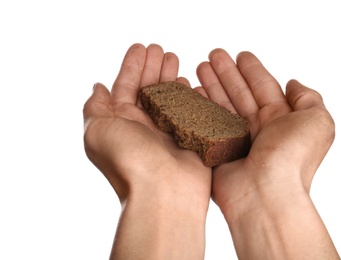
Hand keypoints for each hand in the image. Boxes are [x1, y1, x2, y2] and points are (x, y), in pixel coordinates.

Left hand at [83, 43, 210, 258]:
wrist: (164, 195)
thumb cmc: (128, 162)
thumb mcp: (97, 131)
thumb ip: (95, 107)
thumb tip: (98, 87)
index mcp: (120, 122)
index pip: (125, 86)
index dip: (132, 65)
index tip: (141, 47)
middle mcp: (143, 127)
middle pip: (149, 90)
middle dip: (154, 68)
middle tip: (162, 51)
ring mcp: (168, 132)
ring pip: (170, 99)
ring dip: (172, 79)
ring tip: (177, 61)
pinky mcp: (190, 139)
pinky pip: (191, 113)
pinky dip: (192, 98)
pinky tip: (194, 85)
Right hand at [196, 48, 337, 258]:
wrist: (265, 194)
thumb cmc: (292, 159)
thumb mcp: (317, 121)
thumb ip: (308, 98)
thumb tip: (293, 83)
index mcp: (281, 119)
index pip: (264, 87)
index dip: (252, 70)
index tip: (240, 55)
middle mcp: (258, 128)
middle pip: (239, 93)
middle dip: (226, 73)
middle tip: (213, 55)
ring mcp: (236, 140)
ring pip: (222, 105)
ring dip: (211, 85)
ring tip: (200, 67)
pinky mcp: (217, 151)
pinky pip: (206, 123)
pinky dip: (199, 107)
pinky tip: (192, 92)